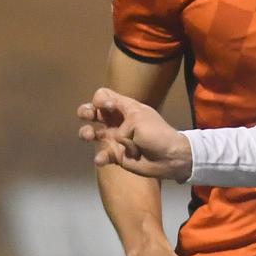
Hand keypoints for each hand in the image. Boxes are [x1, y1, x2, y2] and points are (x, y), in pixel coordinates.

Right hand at [77, 88, 192, 178]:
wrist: (169, 158)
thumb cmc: (157, 134)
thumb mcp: (139, 118)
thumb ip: (121, 123)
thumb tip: (113, 136)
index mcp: (124, 108)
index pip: (104, 97)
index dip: (102, 100)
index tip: (110, 107)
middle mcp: (116, 122)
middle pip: (93, 112)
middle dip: (85, 111)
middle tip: (87, 115)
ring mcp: (114, 139)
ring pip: (92, 133)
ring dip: (85, 133)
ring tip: (88, 135)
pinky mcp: (116, 156)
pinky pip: (102, 155)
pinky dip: (100, 157)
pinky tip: (102, 159)